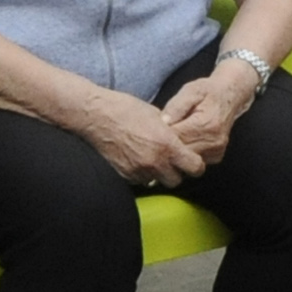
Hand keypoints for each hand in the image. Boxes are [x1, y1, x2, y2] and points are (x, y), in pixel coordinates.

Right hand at [76, 86, 204, 186]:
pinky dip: (142, 174)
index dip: (195, 165)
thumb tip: (179, 139)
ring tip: (152, 159)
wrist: (96, 115)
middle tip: (171, 161)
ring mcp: (138, 171)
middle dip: (176, 172)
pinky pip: (140, 181)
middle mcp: (155, 162)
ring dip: (158, 174)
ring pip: (157, 182)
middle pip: (176, 180)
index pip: (195, 167)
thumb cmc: (125, 109)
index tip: (191, 160)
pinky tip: (137, 160)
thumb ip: (171, 132)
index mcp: (167, 145)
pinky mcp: (124, 175)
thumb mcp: (156, 115)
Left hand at [162, 59, 258, 162]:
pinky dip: (184, 153)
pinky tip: (181, 142)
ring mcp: (216, 151)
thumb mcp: (190, 91)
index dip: (161, 135)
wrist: (229, 97)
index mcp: (206, 124)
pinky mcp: (216, 157)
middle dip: (166, 146)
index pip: (177, 137)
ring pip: (186, 160)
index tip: (152, 130)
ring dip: (175, 152)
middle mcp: (214, 141)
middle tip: (155, 136)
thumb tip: (163, 121)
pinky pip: (193, 160)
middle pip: (180, 152)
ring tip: (168, 138)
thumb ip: (176, 106)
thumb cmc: (208, 91)